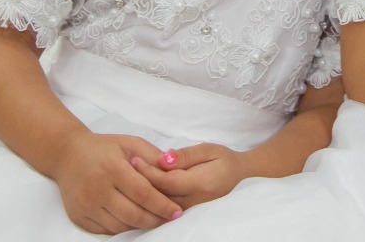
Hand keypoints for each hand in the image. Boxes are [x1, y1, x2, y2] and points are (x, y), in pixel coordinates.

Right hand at [50, 132, 183, 233]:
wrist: (67, 155)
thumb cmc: (104, 148)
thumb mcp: (131, 144)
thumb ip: (153, 157)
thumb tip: (176, 171)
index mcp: (112, 168)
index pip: (143, 193)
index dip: (162, 205)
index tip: (177, 212)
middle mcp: (97, 189)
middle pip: (132, 214)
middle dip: (155, 220)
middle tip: (170, 219)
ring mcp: (85, 205)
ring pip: (120, 226)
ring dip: (141, 226)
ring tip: (155, 219)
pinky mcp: (78, 217)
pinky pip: (105, 231)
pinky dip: (123, 228)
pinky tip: (134, 221)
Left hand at [131, 143, 249, 210]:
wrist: (240, 176)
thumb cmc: (224, 159)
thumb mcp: (208, 149)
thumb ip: (185, 156)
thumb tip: (163, 159)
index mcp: (200, 183)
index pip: (167, 181)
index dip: (148, 171)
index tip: (133, 160)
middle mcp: (194, 201)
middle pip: (160, 196)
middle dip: (141, 183)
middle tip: (124, 168)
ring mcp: (191, 210)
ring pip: (160, 205)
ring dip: (144, 193)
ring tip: (128, 178)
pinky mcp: (187, 213)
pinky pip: (164, 209)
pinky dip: (151, 200)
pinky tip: (140, 191)